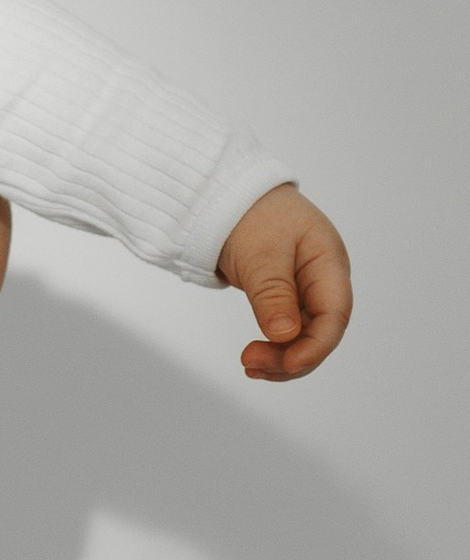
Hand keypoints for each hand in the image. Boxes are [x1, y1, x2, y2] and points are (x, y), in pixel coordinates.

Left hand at [216, 184, 352, 381]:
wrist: (225, 194)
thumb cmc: (249, 213)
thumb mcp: (260, 253)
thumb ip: (273, 294)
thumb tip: (286, 335)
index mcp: (328, 262)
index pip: (334, 314)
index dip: (315, 346)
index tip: (287, 363)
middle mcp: (323, 279)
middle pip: (322, 331)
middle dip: (292, 355)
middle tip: (251, 363)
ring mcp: (305, 288)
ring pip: (304, 336)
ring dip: (281, 356)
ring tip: (249, 365)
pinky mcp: (285, 295)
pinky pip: (288, 329)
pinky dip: (274, 345)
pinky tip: (255, 357)